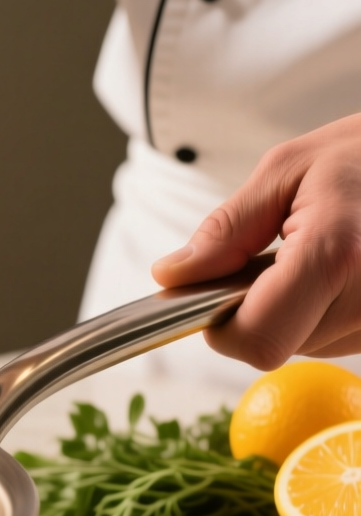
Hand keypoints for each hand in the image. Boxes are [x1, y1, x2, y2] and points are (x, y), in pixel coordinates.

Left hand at [152, 111, 360, 368]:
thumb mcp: (285, 171)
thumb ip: (225, 231)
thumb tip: (172, 276)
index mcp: (337, 256)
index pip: (258, 340)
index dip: (223, 326)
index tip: (218, 292)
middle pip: (280, 344)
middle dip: (262, 306)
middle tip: (282, 252)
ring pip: (311, 344)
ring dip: (298, 308)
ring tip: (326, 252)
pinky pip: (344, 336)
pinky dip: (329, 308)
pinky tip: (346, 267)